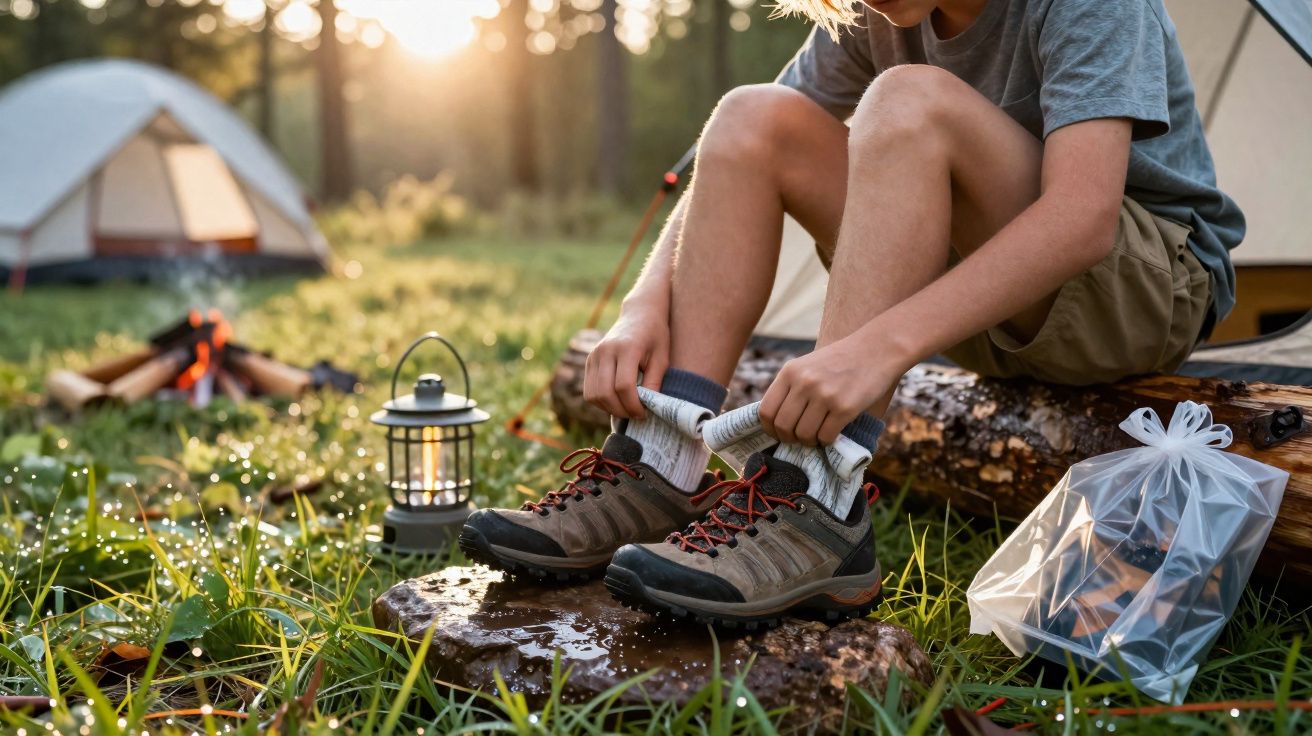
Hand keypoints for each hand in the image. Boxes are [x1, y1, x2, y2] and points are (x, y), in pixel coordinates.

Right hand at [584, 299, 669, 418]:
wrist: (639, 314)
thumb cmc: (655, 336)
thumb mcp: (662, 358)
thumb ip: (654, 382)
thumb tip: (648, 408)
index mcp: (626, 348)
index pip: (624, 386)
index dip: (633, 405)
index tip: (644, 413)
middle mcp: (606, 351)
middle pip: (605, 393)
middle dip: (621, 410)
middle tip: (636, 414)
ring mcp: (594, 355)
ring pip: (593, 395)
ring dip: (609, 409)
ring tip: (626, 409)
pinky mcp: (589, 360)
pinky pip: (589, 390)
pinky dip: (601, 402)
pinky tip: (616, 401)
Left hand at [759, 335, 899, 445]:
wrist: (878, 349)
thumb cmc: (842, 360)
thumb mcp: (808, 365)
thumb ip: (791, 388)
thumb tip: (776, 423)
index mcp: (790, 372)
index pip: (766, 411)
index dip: (770, 429)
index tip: (779, 434)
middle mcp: (804, 382)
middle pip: (783, 426)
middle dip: (789, 439)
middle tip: (800, 439)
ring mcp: (824, 395)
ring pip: (804, 435)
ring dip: (810, 441)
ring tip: (818, 436)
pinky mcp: (845, 407)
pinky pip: (826, 436)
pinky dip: (826, 441)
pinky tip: (832, 434)